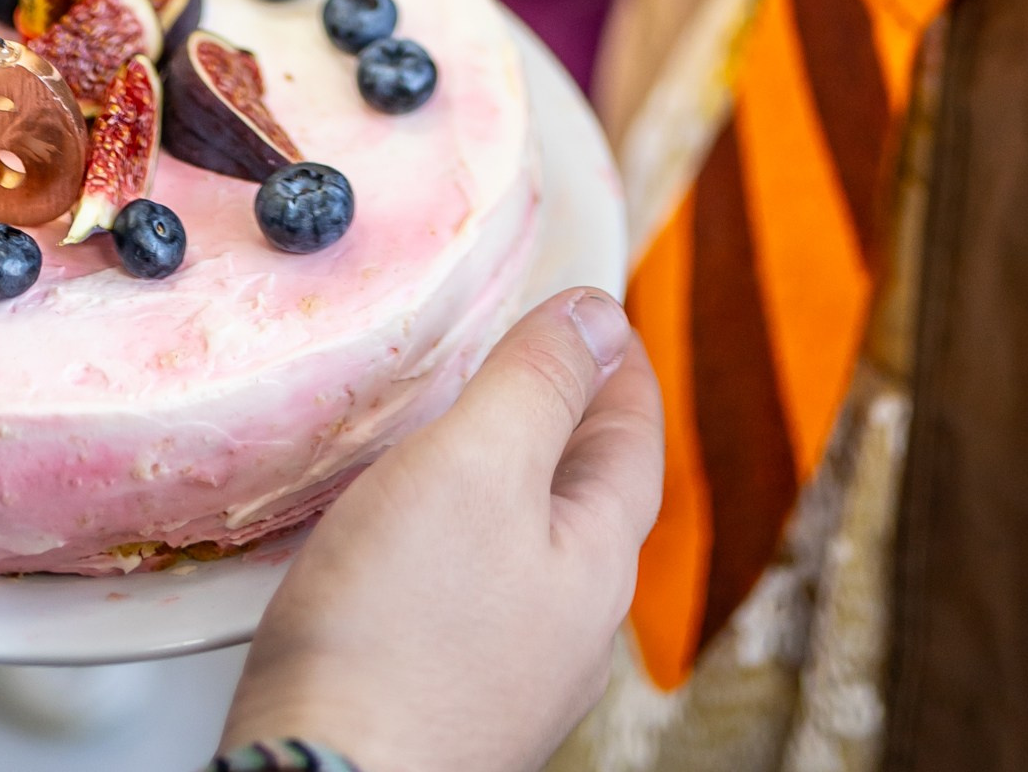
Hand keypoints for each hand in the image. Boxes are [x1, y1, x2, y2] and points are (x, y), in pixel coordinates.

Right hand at [218, 290, 661, 771]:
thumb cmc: (396, 637)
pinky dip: (458, 545)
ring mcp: (510, 679)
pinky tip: (409, 544)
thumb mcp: (476, 463)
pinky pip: (474, 603)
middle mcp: (568, 632)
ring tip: (472, 439)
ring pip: (530, 554)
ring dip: (510, 485)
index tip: (604, 320)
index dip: (618, 367)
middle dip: (569, 423)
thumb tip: (599, 316)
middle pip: (588, 499)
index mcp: (596, 565)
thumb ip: (538, 382)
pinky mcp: (444, 710)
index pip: (632, 440)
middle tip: (544, 363)